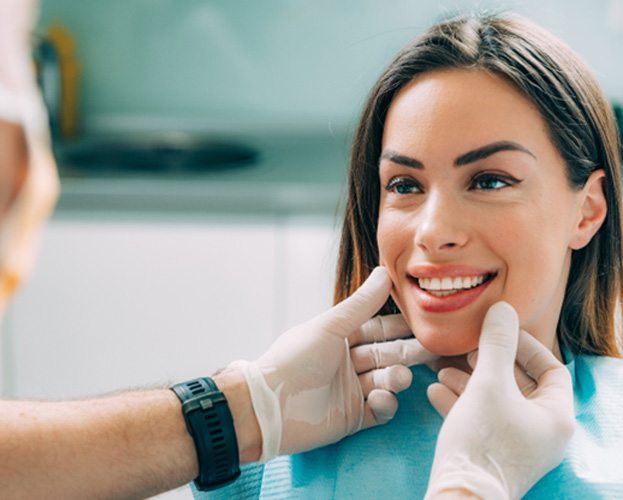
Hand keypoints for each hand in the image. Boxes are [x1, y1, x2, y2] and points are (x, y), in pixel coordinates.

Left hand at [231, 267, 435, 461]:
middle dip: (408, 352)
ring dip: (396, 378)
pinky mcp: (352, 418)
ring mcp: (351, 391)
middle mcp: (347, 362)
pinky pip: (379, 410)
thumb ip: (361, 304)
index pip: (378, 329)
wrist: (269, 406)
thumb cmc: (294, 359)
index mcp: (340, 338)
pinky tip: (380, 398)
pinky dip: (385, 404)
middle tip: (433, 349)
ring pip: (386, 381)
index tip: (424, 320)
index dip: (400, 325)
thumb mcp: (330, 326)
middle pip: (387, 354)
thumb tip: (385, 271)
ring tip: (398, 377)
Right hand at [425, 302, 574, 499]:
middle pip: (519, 384)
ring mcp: (516, 444)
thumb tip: (502, 309)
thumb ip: (496, 343)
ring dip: (469, 381)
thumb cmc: (482, 440)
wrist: (459, 495)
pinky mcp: (492, 453)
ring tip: (443, 369)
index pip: (551, 369)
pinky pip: (481, 419)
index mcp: (555, 416)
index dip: (525, 345)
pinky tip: (435, 391)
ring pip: (495, 401)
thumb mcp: (488, 383)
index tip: (498, 333)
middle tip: (467, 350)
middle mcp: (541, 431)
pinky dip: (461, 402)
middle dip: (488, 363)